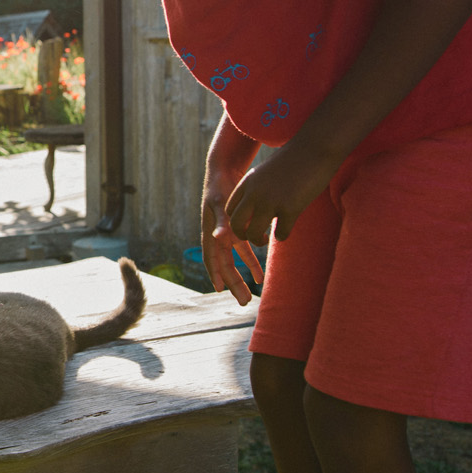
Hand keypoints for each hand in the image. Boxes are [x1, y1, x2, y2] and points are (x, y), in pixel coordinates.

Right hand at [202, 190, 261, 306]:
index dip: (215, 274)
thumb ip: (221, 221)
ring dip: (242, 277)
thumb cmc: (220, 186)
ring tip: (251, 295)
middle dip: (233, 283)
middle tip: (243, 302)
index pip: (211, 258)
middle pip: (225, 265)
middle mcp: (218, 237)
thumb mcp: (219, 202)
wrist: (225, 170)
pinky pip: (246, 251)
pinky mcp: (238, 230)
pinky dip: (253, 262)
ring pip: (235, 262)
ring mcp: (228, 235)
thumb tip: (218, 238)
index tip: (220, 289)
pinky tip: (261, 276)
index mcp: (211, 232)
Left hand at [225, 139, 340, 245]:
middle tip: (255, 237)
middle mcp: (254, 193)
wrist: (314, 148)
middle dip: (242, 236)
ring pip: (253, 233)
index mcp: (247, 183)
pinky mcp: (290, 208)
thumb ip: (256, 188)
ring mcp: (271, 201)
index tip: (247, 224)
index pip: (229, 209)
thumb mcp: (265, 173)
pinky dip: (282, 236)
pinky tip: (286, 231)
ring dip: (259, 240)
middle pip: (236, 225)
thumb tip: (255, 206)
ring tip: (267, 238)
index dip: (236, 221)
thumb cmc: (293, 160)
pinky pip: (281, 234)